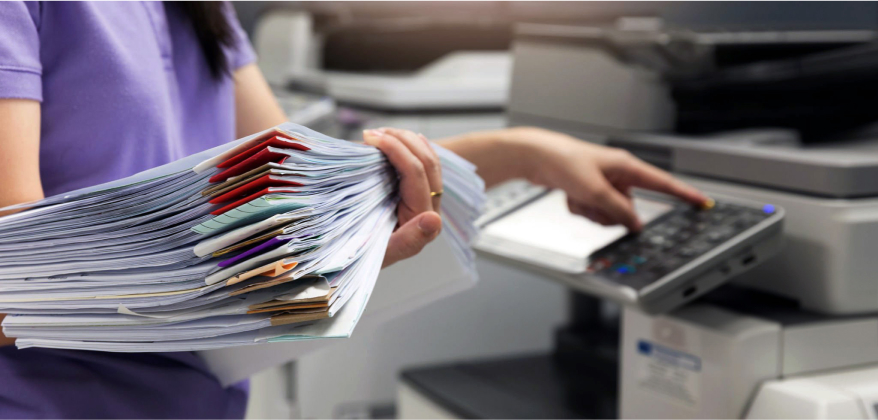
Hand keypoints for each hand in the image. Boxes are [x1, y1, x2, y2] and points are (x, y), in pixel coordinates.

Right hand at [363, 128, 442, 267]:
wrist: (354, 263)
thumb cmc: (362, 259)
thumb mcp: (380, 254)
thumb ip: (408, 241)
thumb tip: (433, 220)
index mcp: (425, 221)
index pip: (417, 174)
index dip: (396, 149)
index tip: (370, 138)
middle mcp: (431, 210)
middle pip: (426, 161)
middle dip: (400, 139)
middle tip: (371, 133)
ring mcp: (426, 200)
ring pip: (427, 158)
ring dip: (404, 139)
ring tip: (378, 133)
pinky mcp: (418, 195)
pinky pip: (421, 163)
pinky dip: (408, 147)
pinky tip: (395, 138)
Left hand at [516, 128, 709, 230]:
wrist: (534, 157)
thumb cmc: (563, 161)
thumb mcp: (594, 191)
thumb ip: (618, 210)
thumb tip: (636, 225)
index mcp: (626, 166)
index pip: (663, 183)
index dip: (685, 194)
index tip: (703, 203)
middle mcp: (617, 175)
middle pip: (628, 208)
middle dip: (609, 212)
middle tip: (590, 200)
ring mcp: (602, 184)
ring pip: (608, 214)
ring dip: (591, 211)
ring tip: (576, 194)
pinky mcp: (588, 190)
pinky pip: (591, 211)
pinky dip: (579, 208)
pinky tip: (568, 195)